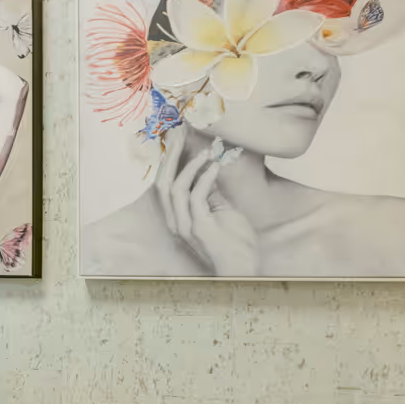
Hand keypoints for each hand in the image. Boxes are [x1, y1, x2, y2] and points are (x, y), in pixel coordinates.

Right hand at [157, 142, 258, 275]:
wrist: (243, 269)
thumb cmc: (234, 243)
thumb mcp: (219, 212)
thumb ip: (208, 194)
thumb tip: (207, 170)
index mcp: (176, 218)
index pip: (163, 185)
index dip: (167, 161)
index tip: (175, 139)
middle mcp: (175, 222)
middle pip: (162, 184)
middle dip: (170, 158)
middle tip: (178, 135)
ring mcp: (185, 226)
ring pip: (174, 189)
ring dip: (189, 166)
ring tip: (205, 152)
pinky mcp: (199, 228)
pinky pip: (196, 197)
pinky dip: (205, 178)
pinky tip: (215, 167)